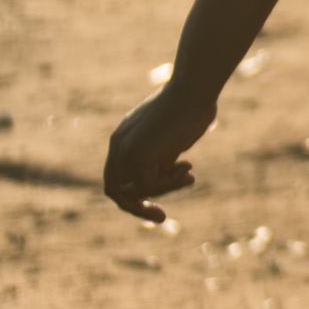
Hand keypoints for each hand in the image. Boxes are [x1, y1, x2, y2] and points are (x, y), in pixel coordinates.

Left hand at [104, 84, 216, 223]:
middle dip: (138, 207)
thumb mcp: (170, 138)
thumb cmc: (190, 107)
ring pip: (133, 192)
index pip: (118, 176)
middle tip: (162, 218)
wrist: (193, 90)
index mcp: (123, 138)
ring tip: (190, 177)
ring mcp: (125, 151)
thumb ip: (161, 158)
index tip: (160, 201)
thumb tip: (168, 174)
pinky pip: (150, 187)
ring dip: (163, 191)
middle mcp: (118, 145)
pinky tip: (189, 167)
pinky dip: (171, 184)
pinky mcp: (137, 157)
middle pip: (115, 190)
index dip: (136, 192)